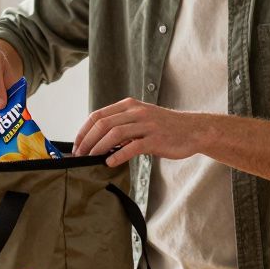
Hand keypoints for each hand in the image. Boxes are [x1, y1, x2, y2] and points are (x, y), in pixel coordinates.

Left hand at [72, 98, 207, 167]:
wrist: (193, 130)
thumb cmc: (164, 128)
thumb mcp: (141, 119)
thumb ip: (122, 125)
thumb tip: (98, 141)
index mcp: (129, 105)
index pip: (97, 115)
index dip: (83, 131)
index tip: (76, 145)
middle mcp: (136, 112)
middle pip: (103, 124)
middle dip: (87, 141)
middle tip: (79, 155)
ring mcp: (147, 125)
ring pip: (114, 134)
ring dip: (98, 148)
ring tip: (90, 159)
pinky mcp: (156, 139)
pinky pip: (132, 147)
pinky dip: (118, 155)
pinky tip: (109, 163)